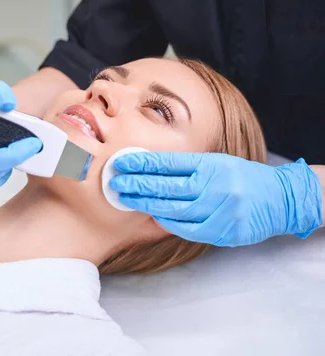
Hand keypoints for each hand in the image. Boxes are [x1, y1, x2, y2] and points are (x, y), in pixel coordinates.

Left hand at [110, 152, 322, 246]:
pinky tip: (152, 216)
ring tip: (125, 199)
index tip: (121, 163)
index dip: (142, 164)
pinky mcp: (224, 232)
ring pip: (174, 210)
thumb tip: (147, 169)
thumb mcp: (216, 163)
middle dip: (137, 184)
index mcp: (212, 165)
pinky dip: (168, 223)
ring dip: (146, 205)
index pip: (169, 163)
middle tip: (114, 182)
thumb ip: (187, 168)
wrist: (280, 199)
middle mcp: (216, 187)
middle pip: (167, 187)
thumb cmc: (241, 177)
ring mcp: (221, 211)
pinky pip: (188, 229)